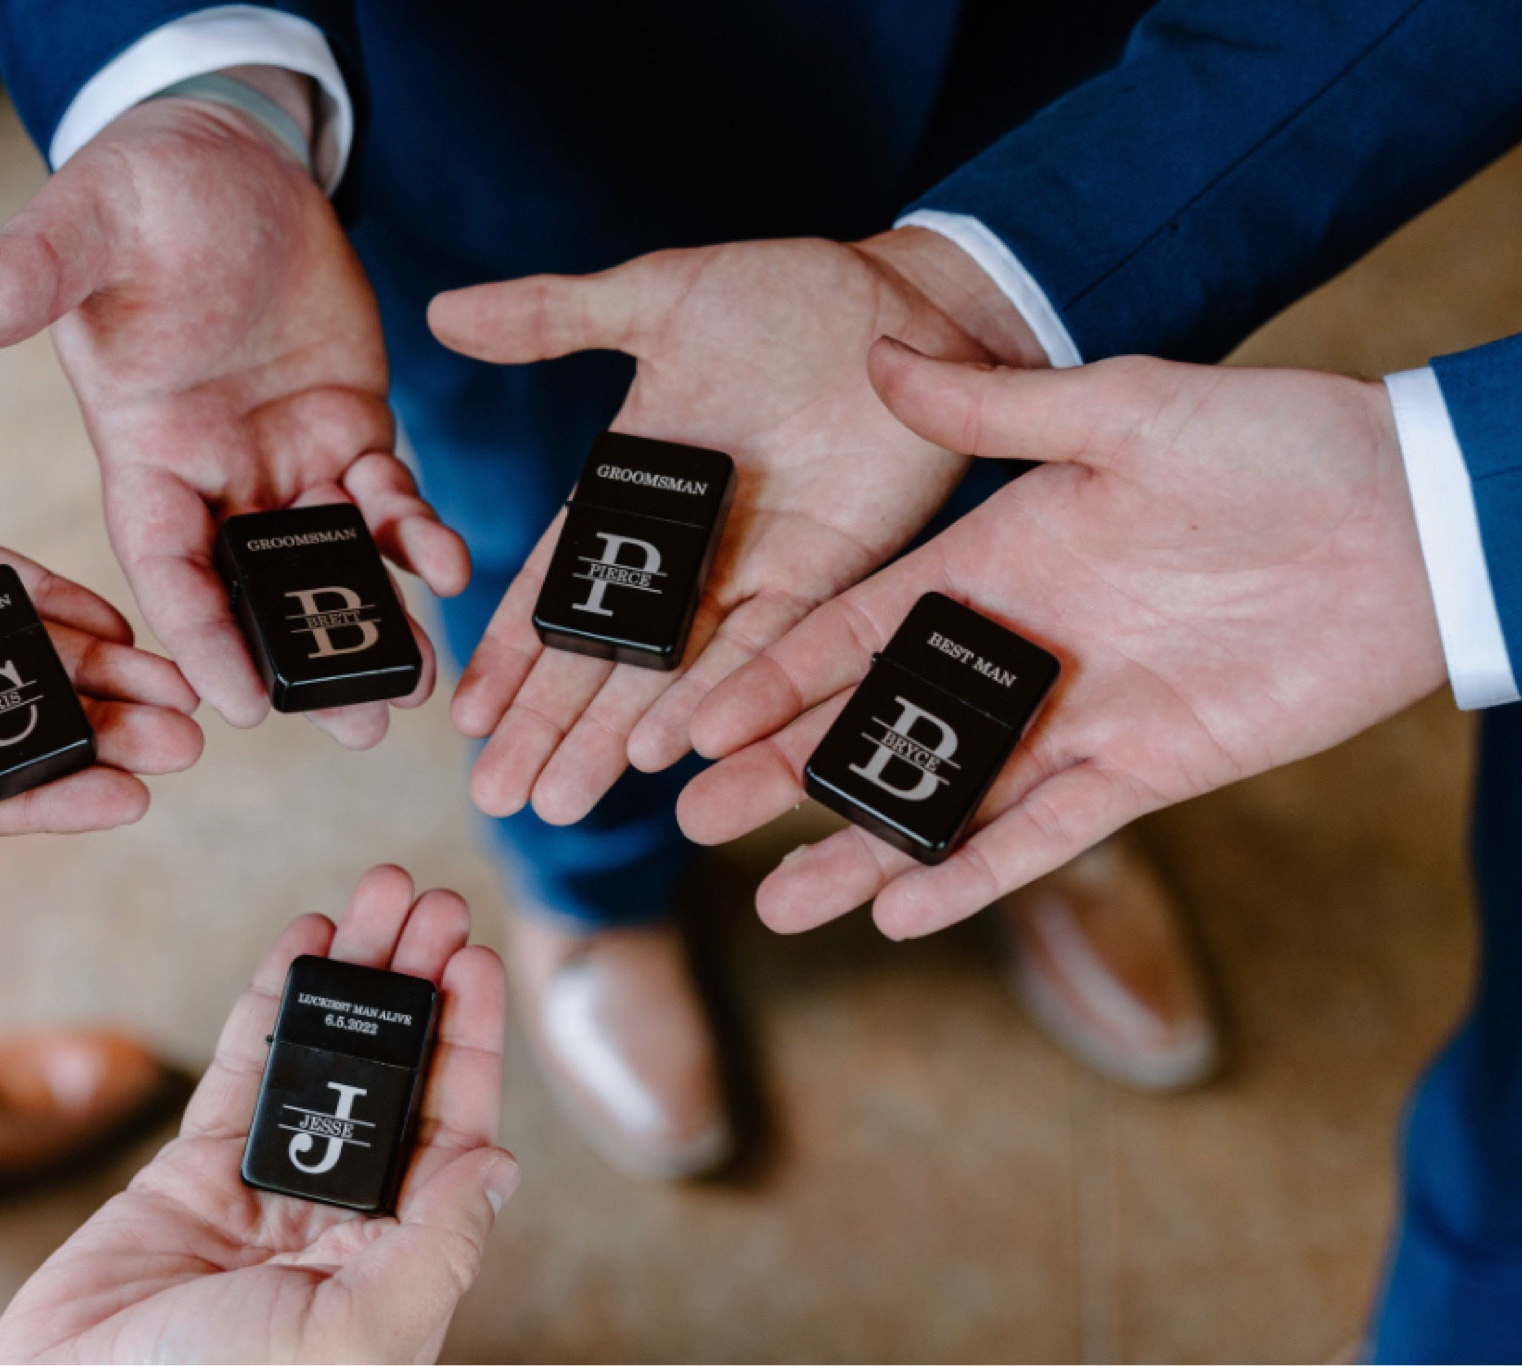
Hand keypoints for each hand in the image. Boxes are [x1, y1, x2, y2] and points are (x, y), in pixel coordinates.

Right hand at [0, 88, 467, 750]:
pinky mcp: (350, 429)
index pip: (166, 566)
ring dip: (376, 620)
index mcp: (141, 454)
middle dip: (304, 661)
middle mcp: (214, 477)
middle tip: (360, 726)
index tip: (240, 704)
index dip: (202, 636)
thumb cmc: (142, 191)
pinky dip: (417, 532)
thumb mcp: (83, 223)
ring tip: (421, 679)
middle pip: (257, 592)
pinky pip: (390, 498)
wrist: (229, 156)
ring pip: (332, 564)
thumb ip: (29, 271)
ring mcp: (286, 459)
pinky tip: (449, 563)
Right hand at [0, 865, 514, 1363]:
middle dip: (417, 986)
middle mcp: (342, 1220)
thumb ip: (432, 1250)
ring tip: (378, 893)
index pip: (451, 1130)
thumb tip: (498, 1160)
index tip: (480, 958)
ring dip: (353, 975)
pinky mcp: (195, 1171)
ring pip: (325, 1057)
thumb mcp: (354, 1337)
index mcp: (395, 1262)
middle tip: (432, 900)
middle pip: (395, 1078)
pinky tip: (304, 939)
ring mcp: (269, 1188)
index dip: (469, 1041)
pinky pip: (246, 1066)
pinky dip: (273, 999)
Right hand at [427, 228, 1041, 824]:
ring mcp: (753, 570)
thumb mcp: (655, 296)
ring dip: (616, 738)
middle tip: (496, 795)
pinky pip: (765, 648)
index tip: (468, 713)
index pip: (556, 587)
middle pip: (603, 654)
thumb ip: (551, 316)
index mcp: (632, 491)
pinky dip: (717, 697)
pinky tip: (666, 750)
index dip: (512, 651)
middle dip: (548, 726)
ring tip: (564, 799)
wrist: (911, 298)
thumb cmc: (785, 294)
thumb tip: (441, 313)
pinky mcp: (827, 575)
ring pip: (673, 672)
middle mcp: (686, 550)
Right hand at [680, 340, 1443, 939]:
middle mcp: (1015, 646)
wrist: (1405, 517)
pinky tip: (902, 908)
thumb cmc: (1273, 443)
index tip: (689, 711)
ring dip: (859, 845)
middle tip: (691, 813)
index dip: (770, 672)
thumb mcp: (1123, 410)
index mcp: (991, 561)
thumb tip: (878, 359)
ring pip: (943, 796)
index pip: (852, 627)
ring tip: (778, 903)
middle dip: (781, 771)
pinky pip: (1045, 833)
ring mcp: (1075, 716)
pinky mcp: (1147, 771)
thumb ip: (997, 408)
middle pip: (872, 723)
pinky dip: (975, 872)